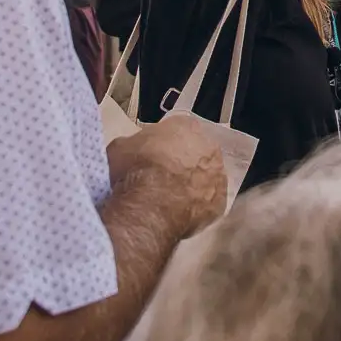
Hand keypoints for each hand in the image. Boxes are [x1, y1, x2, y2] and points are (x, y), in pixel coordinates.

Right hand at [106, 116, 228, 238]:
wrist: (149, 205)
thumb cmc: (133, 172)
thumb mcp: (121, 147)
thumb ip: (134, 144)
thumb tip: (131, 150)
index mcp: (186, 126)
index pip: (178, 130)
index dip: (163, 145)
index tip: (152, 156)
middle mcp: (209, 146)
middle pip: (196, 152)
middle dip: (182, 163)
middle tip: (162, 178)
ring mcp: (218, 175)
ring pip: (206, 178)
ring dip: (193, 186)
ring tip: (170, 200)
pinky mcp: (220, 202)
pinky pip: (209, 204)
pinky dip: (198, 208)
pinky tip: (180, 215)